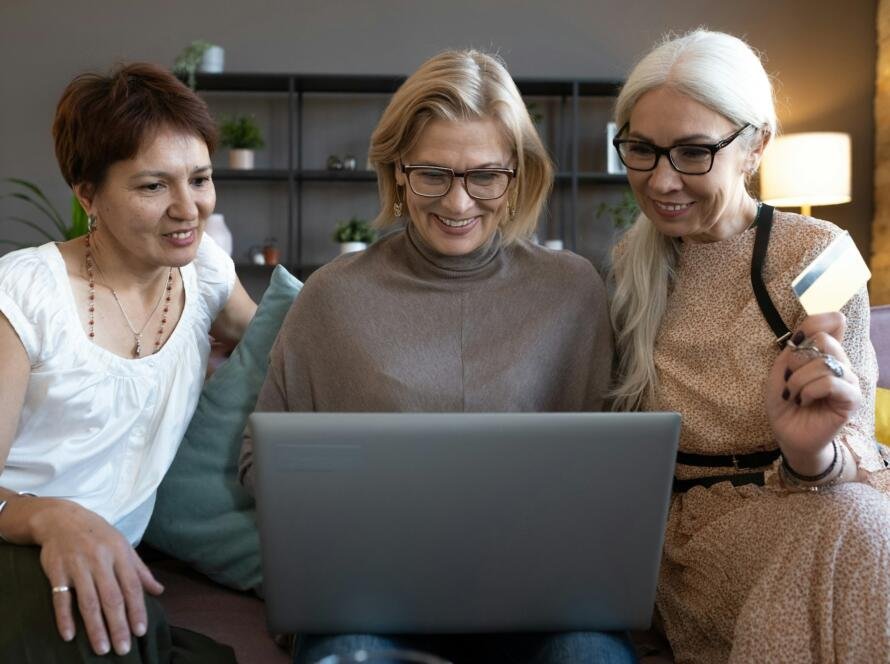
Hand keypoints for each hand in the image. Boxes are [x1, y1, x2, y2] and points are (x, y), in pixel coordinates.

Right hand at [30, 499, 163, 654]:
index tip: (141, 630)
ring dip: (95, 627)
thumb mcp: (123, 546)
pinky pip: (60, 598)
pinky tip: (69, 635)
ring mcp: (77, 566)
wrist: (61, 518)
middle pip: (111, 598)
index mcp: (120, 554)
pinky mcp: (56, 571)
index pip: (132, 586)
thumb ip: (140, 570)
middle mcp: (100, 560)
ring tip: (102, 648)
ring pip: (88, 601)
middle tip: (123, 648)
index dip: (137, 609)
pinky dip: (64, 617)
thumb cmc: (97, 534)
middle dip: (118, 625)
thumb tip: (159, 591)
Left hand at [766, 313, 861, 474]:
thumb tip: (806, 333)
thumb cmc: (785, 402)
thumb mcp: (780, 371)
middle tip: (790, 381)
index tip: (796, 343)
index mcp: (825, 352)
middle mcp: (841, 362)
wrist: (787, 433)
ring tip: (795, 396)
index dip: (816, 322)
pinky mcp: (852, 399)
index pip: (833, 321)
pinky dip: (809, 391)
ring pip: (824, 363)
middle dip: (797, 361)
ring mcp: (849, 380)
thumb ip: (794, 349)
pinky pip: (831, 382)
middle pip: (825, 339)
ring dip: (799, 381)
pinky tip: (805, 401)